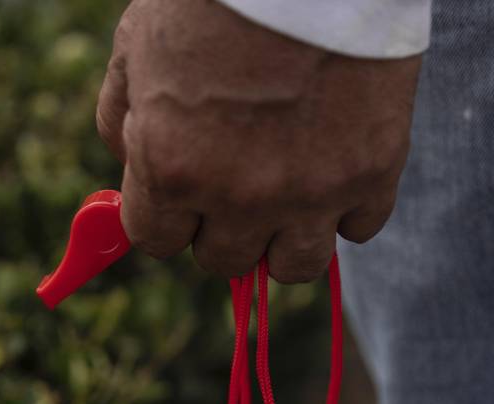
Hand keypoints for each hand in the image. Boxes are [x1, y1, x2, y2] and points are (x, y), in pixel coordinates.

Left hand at [96, 0, 421, 282]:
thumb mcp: (136, 45)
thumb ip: (121, 117)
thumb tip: (130, 164)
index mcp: (170, 167)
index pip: (155, 240)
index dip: (166, 215)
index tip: (180, 193)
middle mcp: (238, 195)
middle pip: (222, 260)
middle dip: (222, 224)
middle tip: (236, 178)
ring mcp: (310, 192)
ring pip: (293, 267)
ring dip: (284, 238)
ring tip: (288, 191)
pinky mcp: (372, 173)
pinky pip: (359, 230)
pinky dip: (347, 207)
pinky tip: (335, 165)